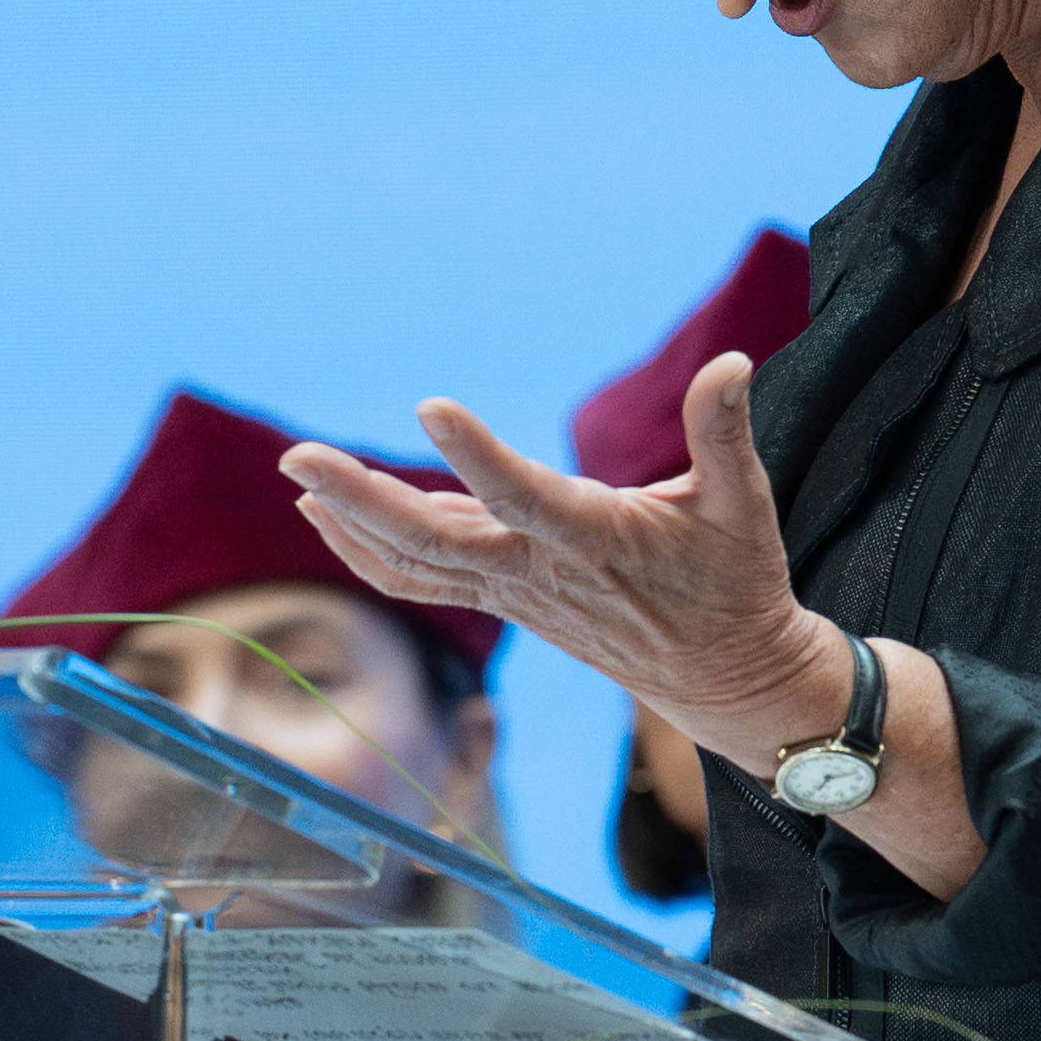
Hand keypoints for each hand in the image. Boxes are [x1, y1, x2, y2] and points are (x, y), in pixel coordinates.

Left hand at [277, 359, 844, 753]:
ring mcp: (512, 590)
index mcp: (596, 538)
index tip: (431, 407)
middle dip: (360, 499)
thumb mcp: (743, 504)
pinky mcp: (502, 597)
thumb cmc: (734, 582)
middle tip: (298, 457)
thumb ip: (724, 433)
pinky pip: (420, 579)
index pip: (524, 495)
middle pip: (433, 539)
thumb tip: (734, 363)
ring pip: (415, 563)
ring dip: (349, 522)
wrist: (722, 677)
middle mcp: (539, 571)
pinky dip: (368, 552)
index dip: (477, 455)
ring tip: (296, 476)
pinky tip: (325, 517)